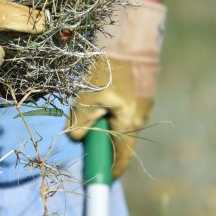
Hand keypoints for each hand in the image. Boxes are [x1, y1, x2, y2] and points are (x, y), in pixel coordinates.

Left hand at [66, 0, 165, 177]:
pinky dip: (106, 108)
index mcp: (130, 122)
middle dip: (102, 143)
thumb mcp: (89, 97)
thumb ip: (82, 122)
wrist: (129, 36)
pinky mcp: (136, 88)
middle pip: (118, 139)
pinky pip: (119, 106)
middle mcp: (139, 115)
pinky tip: (95, 96)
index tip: (101, 179)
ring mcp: (139, 101)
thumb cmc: (109, 69)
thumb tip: (76, 137)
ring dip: (101, 122)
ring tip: (86, 113)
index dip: (112, 170)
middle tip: (85, 142)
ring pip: (117, 121)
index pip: (123, 157)